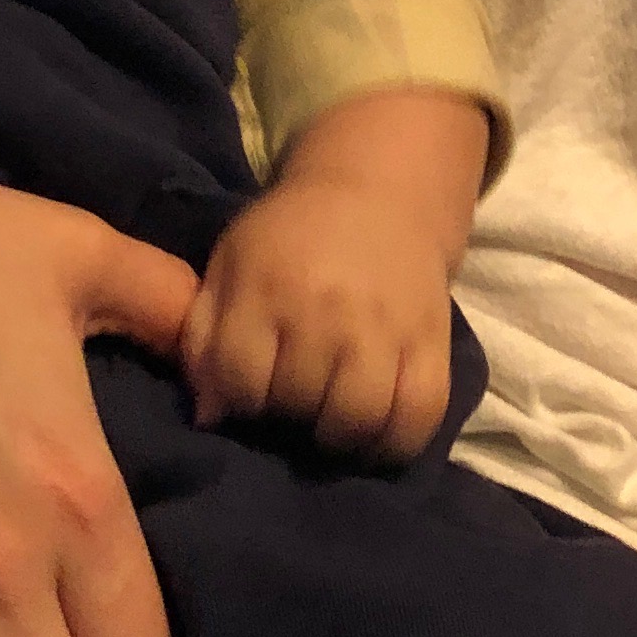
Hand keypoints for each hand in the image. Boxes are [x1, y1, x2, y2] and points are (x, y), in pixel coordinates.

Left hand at [182, 85, 486, 465]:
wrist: (380, 194)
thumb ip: (203, 338)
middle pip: (298, 403)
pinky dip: (395, 442)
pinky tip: (375, 435)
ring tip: (331, 425)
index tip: (250, 395)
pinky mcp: (433, 342)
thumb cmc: (291, 238)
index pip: (240, 379)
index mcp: (268, 287)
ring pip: (359, 418)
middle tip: (292, 407)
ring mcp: (385, 328)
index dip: (239, 402)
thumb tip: (207, 417)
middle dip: (288, 417)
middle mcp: (328, 309)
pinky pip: (420, 415)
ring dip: (338, 437)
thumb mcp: (230, 266)